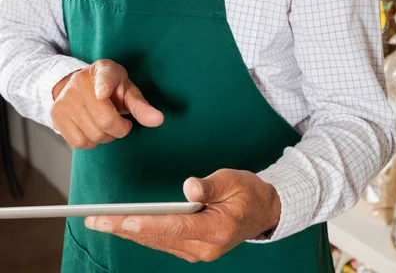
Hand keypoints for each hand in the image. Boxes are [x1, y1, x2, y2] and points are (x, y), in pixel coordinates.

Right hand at [50, 59, 163, 148]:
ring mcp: (66, 98)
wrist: (79, 84)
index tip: (103, 92)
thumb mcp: (127, 91)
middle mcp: (81, 82)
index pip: (104, 77)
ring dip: (105, 137)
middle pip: (105, 120)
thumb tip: (158, 120)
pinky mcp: (56, 114)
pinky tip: (92, 129)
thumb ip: (141, 106)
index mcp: (104, 70)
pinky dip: (91, 142)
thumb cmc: (110, 89)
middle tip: (121, 123)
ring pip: (93, 135)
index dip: (104, 85)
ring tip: (105, 124)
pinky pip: (78, 142)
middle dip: (119, 129)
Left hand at [84, 169, 280, 262]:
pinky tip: (122, 226)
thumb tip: (187, 187)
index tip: (124, 220)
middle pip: (159, 237)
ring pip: (156, 242)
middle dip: (124, 229)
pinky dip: (140, 233)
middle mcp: (204, 247)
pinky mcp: (191, 249)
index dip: (149, 224)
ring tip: (100, 222)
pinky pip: (161, 242)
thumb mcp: (233, 181)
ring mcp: (196, 251)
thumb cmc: (248, 192)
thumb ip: (210, 185)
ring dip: (127, 232)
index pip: (176, 227)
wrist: (263, 212)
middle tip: (96, 220)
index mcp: (217, 229)